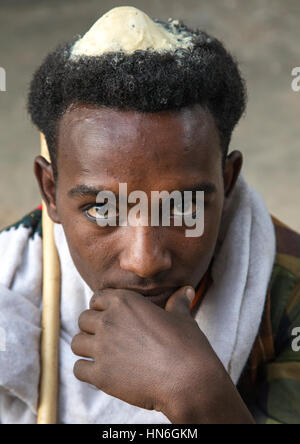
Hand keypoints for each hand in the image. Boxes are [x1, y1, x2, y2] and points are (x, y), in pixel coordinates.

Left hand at [71, 287, 254, 422]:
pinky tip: (101, 373)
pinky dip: (87, 371)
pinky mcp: (100, 374)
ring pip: (77, 343)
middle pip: (84, 319)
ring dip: (87, 348)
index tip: (110, 317)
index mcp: (125, 302)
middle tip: (107, 338)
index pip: (97, 298)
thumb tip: (186, 289)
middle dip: (92, 327)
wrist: (189, 380)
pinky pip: (79, 369)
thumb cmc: (187, 345)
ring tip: (102, 355)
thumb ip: (178, 301)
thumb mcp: (182, 317)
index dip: (102, 308)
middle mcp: (109, 321)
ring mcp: (102, 348)